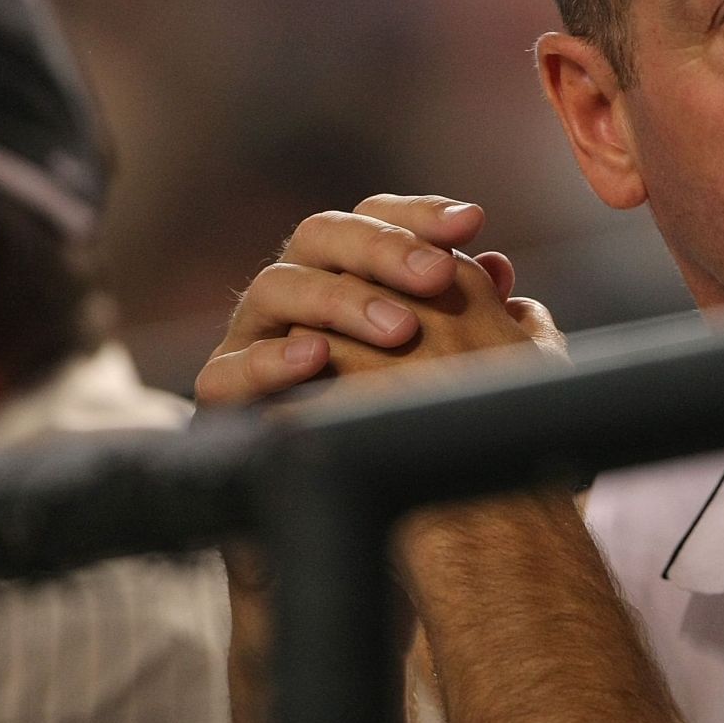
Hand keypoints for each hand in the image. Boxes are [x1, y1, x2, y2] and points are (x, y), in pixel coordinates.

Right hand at [195, 195, 551, 406]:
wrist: (354, 507)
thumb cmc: (410, 423)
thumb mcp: (455, 366)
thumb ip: (473, 317)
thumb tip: (500, 270)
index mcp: (350, 273)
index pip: (377, 218)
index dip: (421, 215)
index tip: (471, 224)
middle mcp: (298, 292)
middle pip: (324, 235)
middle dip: (384, 248)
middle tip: (439, 275)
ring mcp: (254, 338)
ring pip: (278, 287)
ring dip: (340, 300)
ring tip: (400, 329)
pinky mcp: (224, 396)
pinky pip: (229, 370)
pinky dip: (270, 360)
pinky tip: (315, 358)